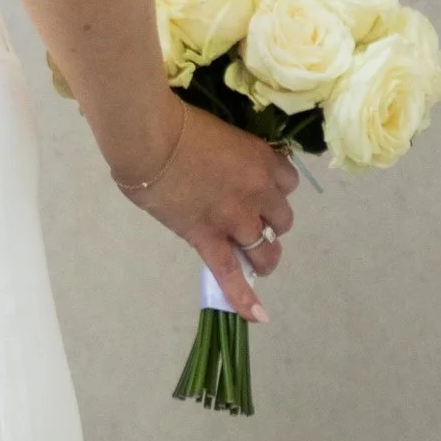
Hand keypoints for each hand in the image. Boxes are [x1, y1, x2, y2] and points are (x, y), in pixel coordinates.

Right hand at [119, 103, 295, 322]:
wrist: (151, 141)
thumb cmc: (177, 125)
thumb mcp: (221, 132)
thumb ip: (231, 155)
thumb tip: (219, 169)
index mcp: (262, 160)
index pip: (288, 182)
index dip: (275, 188)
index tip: (260, 188)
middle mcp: (258, 192)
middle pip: (282, 218)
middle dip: (271, 221)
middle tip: (253, 221)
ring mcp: (235, 219)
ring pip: (266, 249)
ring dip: (265, 256)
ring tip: (258, 261)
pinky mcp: (209, 239)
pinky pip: (231, 273)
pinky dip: (244, 297)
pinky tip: (256, 315)